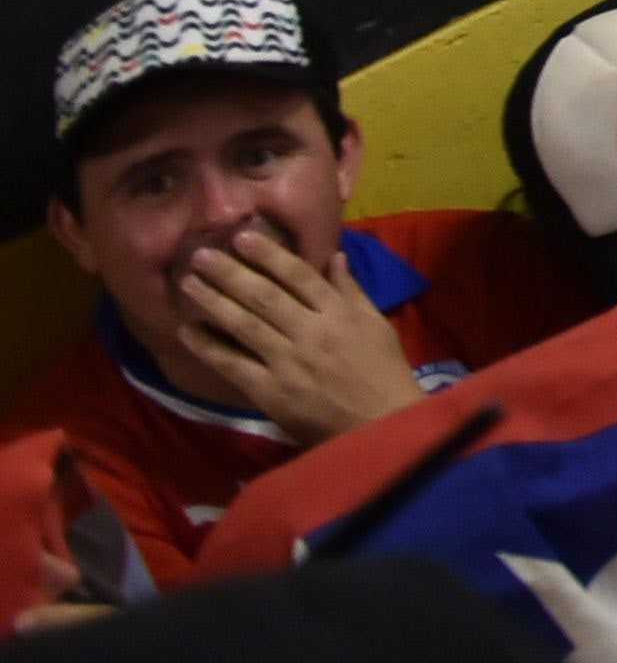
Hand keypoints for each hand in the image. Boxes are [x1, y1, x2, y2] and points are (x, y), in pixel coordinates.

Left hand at [174, 229, 428, 445]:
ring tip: (188, 283)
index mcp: (339, 313)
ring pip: (244, 325)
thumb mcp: (376, 324)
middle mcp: (311, 332)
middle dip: (230, 272)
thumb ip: (351, 291)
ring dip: (213, 302)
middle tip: (200, 254)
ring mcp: (288, 362)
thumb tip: (334, 255)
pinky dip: (209, 347)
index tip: (242, 236)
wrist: (380, 425)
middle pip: (265, 296)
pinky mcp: (270, 391)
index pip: (299, 276)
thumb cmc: (382, 371)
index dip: (269, 255)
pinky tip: (187, 331)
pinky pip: (233, 365)